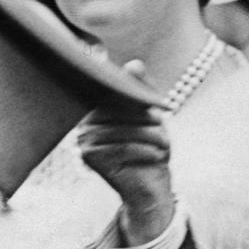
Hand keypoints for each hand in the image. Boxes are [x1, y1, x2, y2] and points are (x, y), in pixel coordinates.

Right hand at [79, 61, 175, 244]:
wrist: (152, 185)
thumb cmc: (151, 146)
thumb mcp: (151, 114)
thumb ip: (141, 89)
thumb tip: (134, 64)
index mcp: (97, 108)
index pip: (115, 93)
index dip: (137, 99)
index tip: (160, 107)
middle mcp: (84, 122)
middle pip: (118, 110)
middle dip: (145, 118)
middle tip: (163, 127)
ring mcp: (83, 140)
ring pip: (122, 130)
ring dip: (150, 136)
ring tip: (165, 144)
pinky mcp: (89, 157)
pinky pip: (121, 148)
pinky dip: (144, 150)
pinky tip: (157, 156)